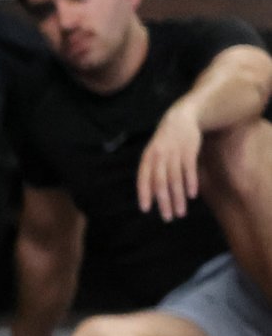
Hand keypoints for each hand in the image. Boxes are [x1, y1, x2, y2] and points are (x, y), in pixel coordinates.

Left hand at [136, 103, 203, 220]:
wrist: (181, 118)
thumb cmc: (165, 141)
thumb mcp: (154, 153)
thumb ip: (152, 172)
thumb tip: (152, 195)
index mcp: (147, 157)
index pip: (143, 178)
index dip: (144, 194)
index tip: (145, 209)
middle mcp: (159, 156)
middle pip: (161, 183)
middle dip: (164, 202)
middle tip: (167, 218)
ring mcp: (175, 153)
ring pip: (176, 179)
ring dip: (178, 198)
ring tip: (180, 212)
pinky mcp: (189, 150)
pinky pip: (189, 170)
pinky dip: (191, 183)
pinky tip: (192, 195)